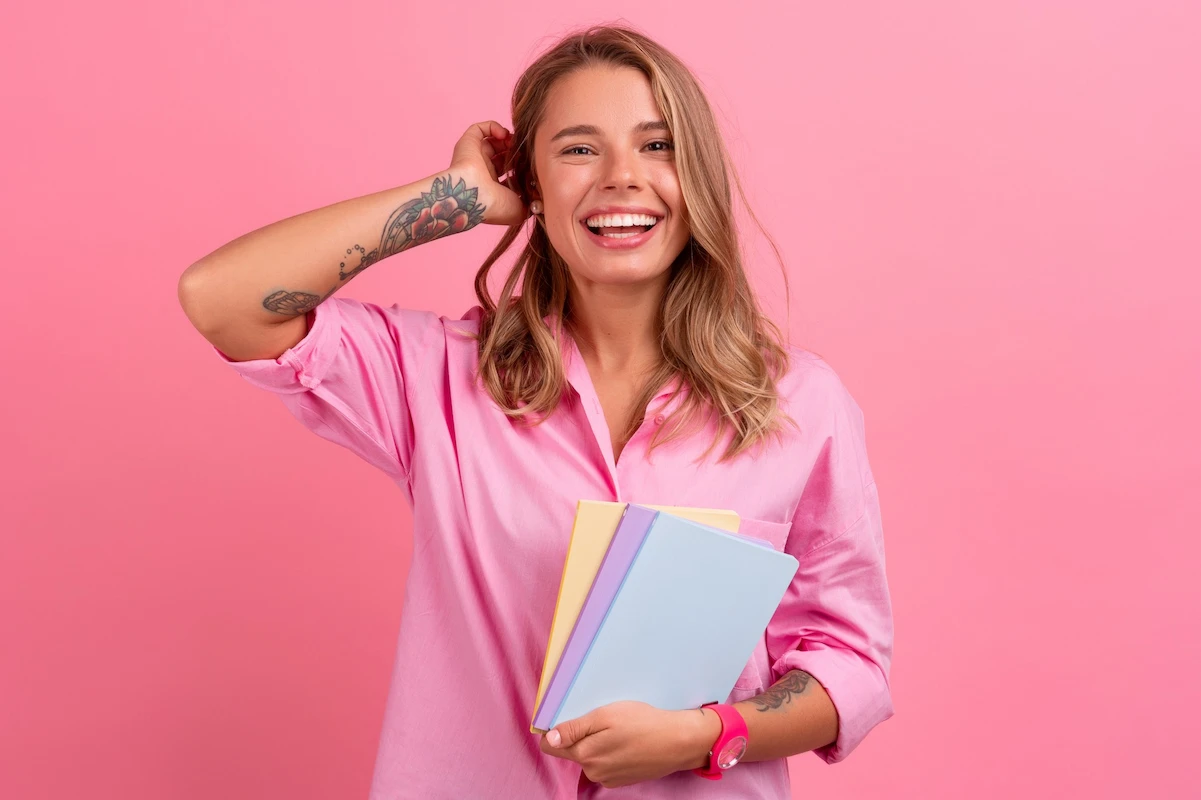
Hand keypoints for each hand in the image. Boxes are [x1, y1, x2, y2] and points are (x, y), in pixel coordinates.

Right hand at [448, 120, 525, 225]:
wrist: (475, 198)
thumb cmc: (496, 206)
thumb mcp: (520, 211)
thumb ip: (531, 203)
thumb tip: (539, 199)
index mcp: (493, 187)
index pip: (509, 171)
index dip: (521, 165)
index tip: (531, 164)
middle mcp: (483, 171)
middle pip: (502, 154)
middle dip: (515, 151)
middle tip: (524, 152)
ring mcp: (475, 156)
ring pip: (493, 141)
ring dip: (507, 139)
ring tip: (514, 143)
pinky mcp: (468, 143)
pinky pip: (480, 128)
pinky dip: (493, 127)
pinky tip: (504, 134)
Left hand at [539, 701, 719, 788]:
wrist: (677, 742)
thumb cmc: (643, 723)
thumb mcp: (605, 716)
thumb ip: (574, 729)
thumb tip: (550, 739)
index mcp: (584, 753)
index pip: (551, 746)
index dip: (555, 728)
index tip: (568, 715)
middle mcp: (592, 770)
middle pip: (571, 750)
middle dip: (579, 734)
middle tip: (601, 717)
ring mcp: (607, 778)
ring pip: (589, 757)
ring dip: (596, 743)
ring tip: (617, 728)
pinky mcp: (620, 779)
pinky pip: (605, 764)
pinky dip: (610, 752)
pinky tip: (626, 741)